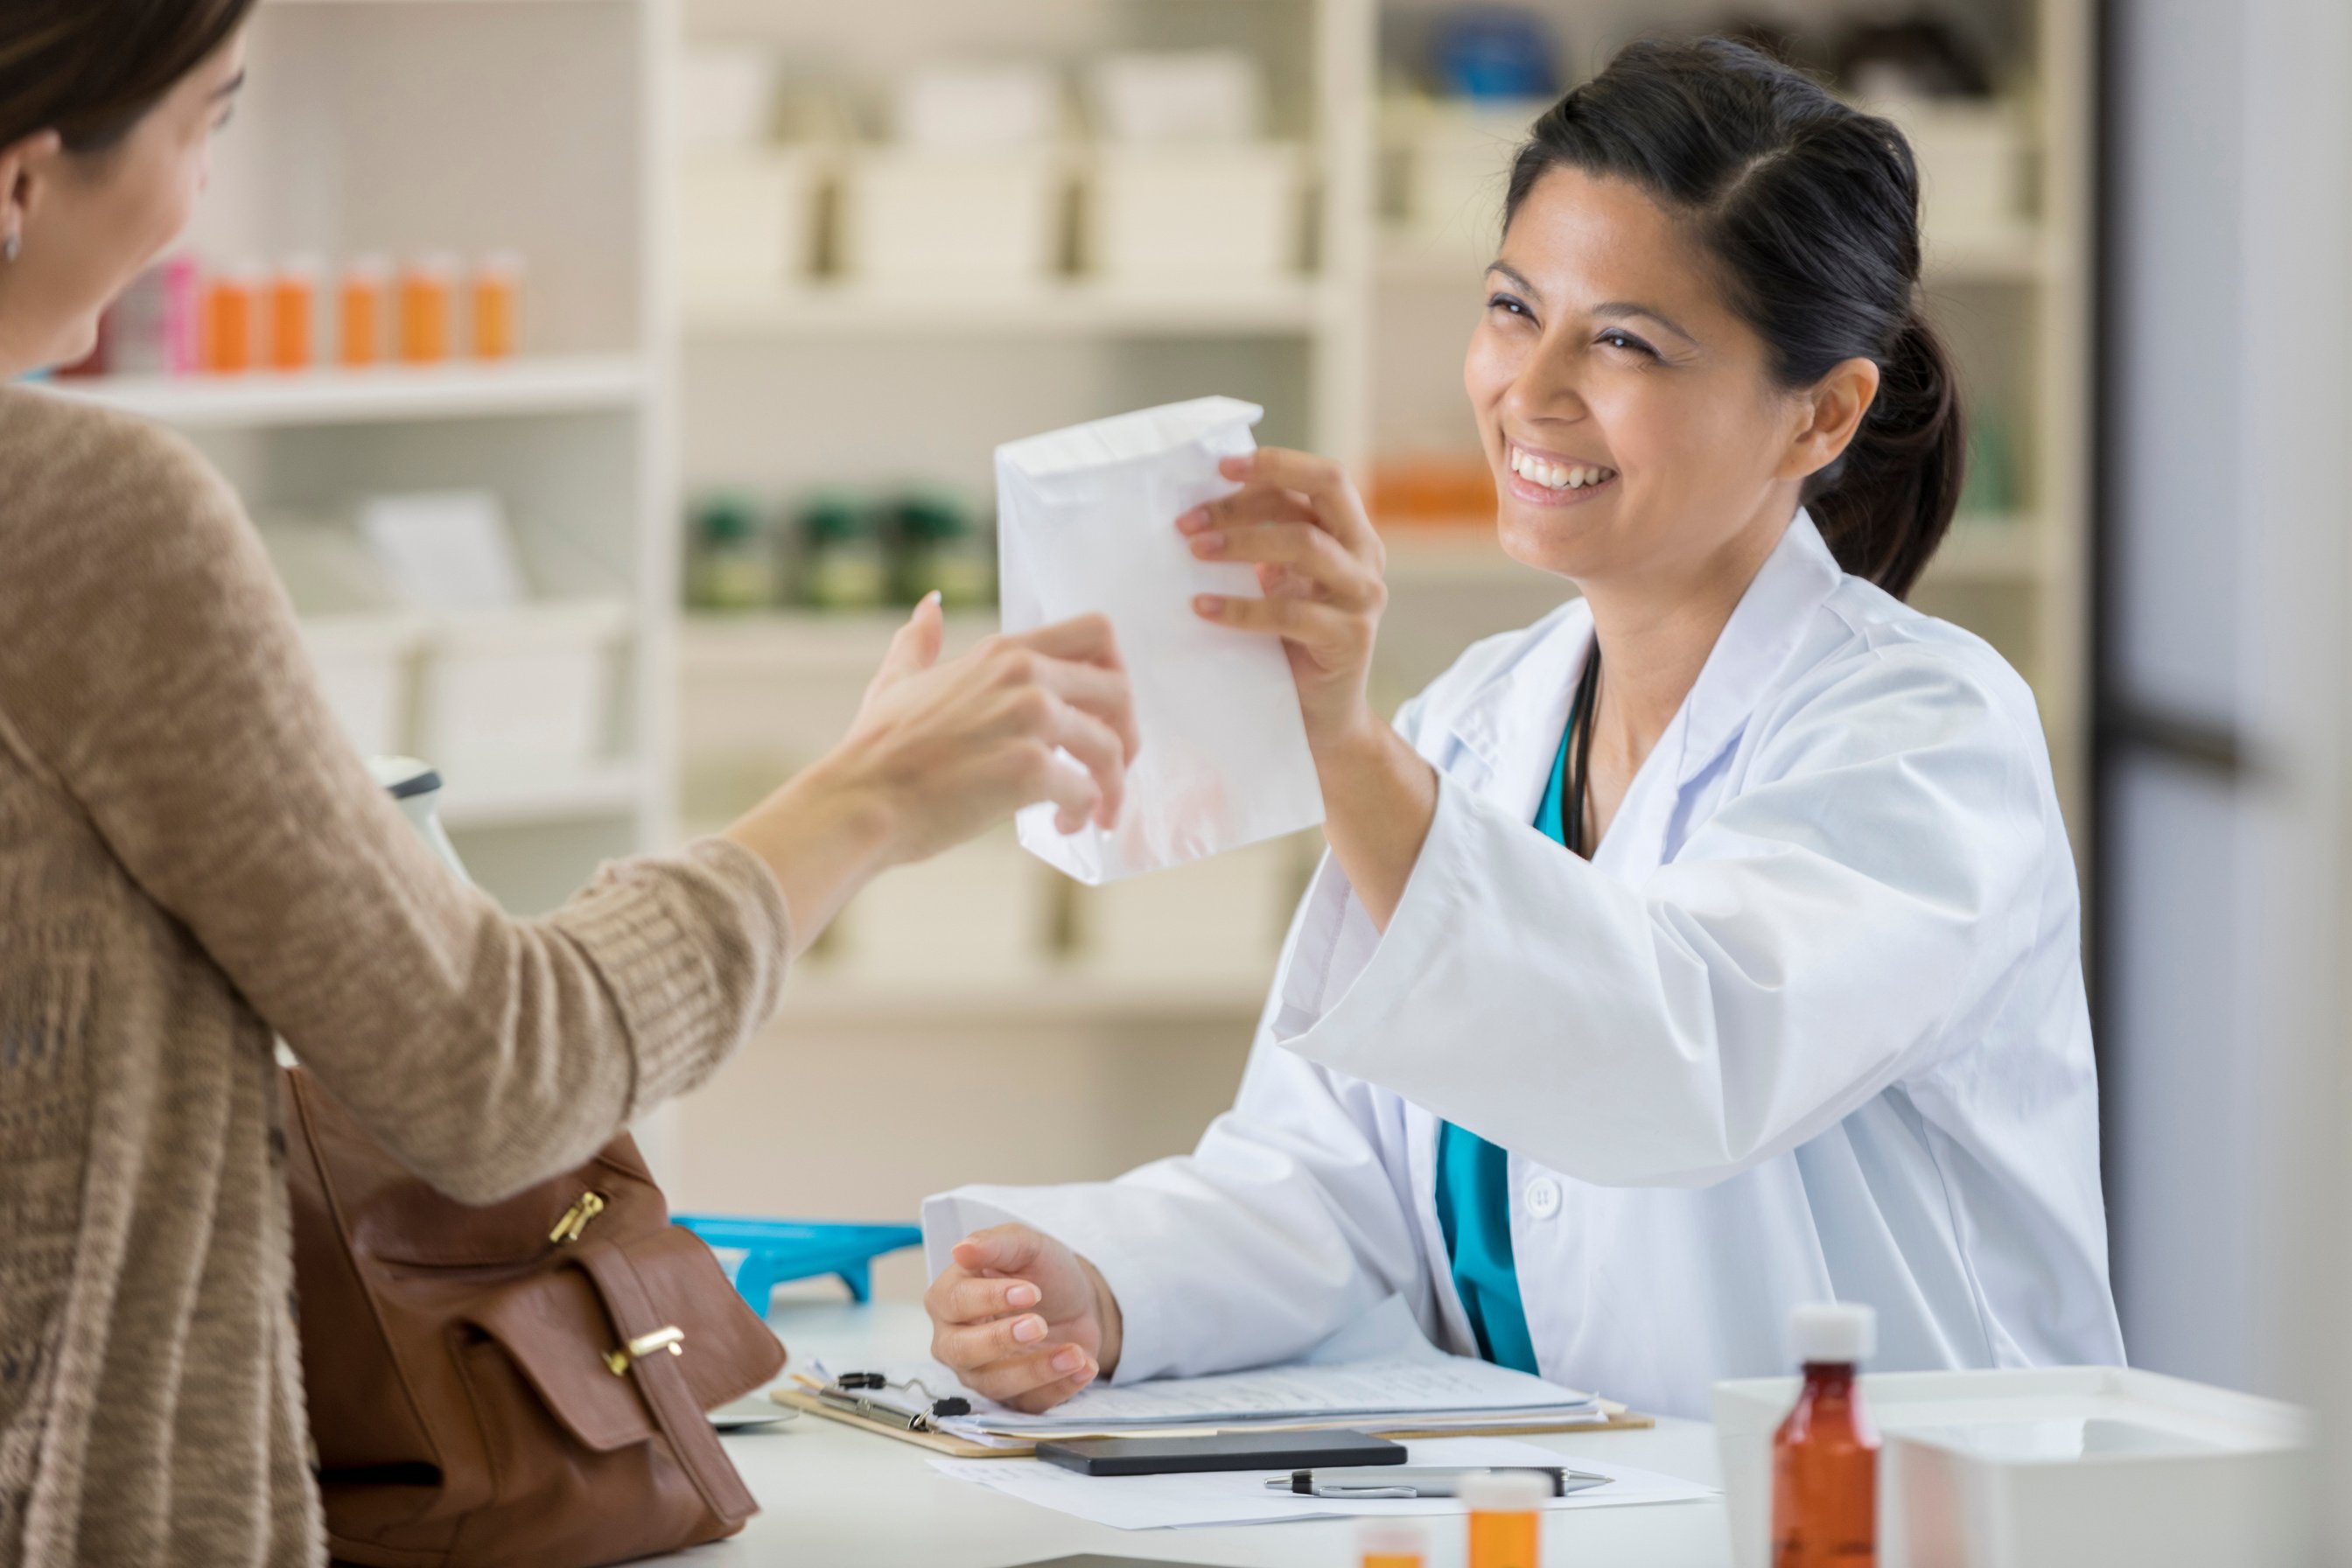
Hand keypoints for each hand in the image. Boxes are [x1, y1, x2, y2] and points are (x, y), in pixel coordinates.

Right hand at [724, 596, 1137, 954]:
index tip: (1105, 712)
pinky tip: (1064, 828)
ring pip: (1112, 746)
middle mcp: (1024, 675)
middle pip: (1121, 687)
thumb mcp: (897, 681)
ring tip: (1097, 813)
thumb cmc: (874, 752)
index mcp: (1003, 651)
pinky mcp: (1029, 770)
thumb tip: (930, 605)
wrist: (860, 802)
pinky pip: (1087, 792)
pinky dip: (1086, 814)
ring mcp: (1029, 720)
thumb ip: (918, 642)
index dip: (1116, 672)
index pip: (1097, 632)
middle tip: (1113, 770)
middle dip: (1128, 733)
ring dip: (1113, 786)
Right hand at [923, 1224, 1124, 1413]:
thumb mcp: (1026, 1246)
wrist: (1079, 1302)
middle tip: (1039, 1324)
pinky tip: (1084, 1365)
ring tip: (1074, 1353)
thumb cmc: (1041, 1272)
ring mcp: (982, 1374)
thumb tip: (960, 1249)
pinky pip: (1030, 1404)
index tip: (1029, 1291)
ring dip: (1036, 1370)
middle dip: (1000, 1339)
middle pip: (960, 1350)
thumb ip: (995, 1244)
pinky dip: (1060, 1387)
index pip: (954, 1302)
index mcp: (949, 1298)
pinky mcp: (1014, 1398)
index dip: (988, 1298)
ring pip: (995, 1384)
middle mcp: (956, 1341)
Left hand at [1179, 447, 1388, 756]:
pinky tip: (1202, 608)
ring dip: (1242, 542)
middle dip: (1255, 493)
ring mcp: (1363, 597)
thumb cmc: (1288, 645)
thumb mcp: (1278, 583)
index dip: (1275, 465)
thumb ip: (1260, 545)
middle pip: (1326, 492)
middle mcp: (1365, 557)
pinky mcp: (1350, 638)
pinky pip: (1290, 612)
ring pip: (1306, 545)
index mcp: (1350, 534)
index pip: (1321, 479)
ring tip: (1194, 551)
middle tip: (1191, 518)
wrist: (1320, 719)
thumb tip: (1198, 509)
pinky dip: (1240, 608)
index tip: (1220, 467)